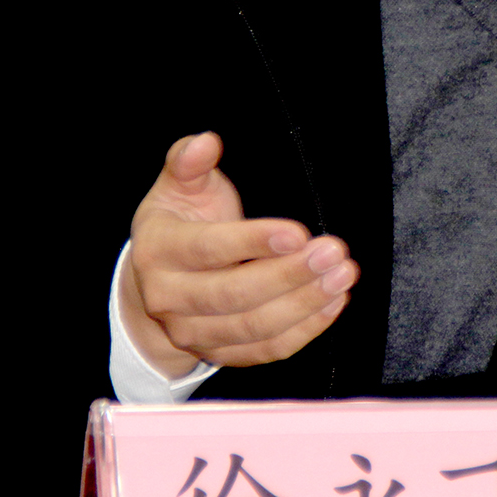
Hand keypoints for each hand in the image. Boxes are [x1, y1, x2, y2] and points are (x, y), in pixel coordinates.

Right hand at [118, 132, 356, 378]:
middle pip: (234, 295)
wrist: (154, 284)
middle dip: (289, 275)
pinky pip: (265, 350)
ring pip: (253, 328)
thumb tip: (207, 141)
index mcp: (156, 250)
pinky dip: (303, 331)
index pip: (206, 249)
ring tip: (342, 276)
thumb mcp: (176, 187)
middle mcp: (167, 298)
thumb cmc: (178, 224)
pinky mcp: (217, 355)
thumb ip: (189, 161)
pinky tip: (333, 302)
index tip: (298, 232)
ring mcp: (191, 333)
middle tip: (334, 252)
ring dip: (304, 304)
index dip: (252, 242)